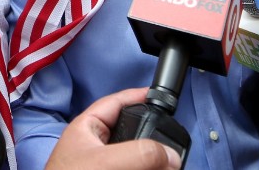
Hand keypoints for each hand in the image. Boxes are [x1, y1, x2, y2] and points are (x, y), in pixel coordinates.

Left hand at [46, 88, 180, 169]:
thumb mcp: (104, 161)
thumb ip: (139, 153)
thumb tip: (170, 155)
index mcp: (86, 129)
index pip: (115, 103)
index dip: (137, 96)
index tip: (160, 97)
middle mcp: (95, 147)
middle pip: (130, 133)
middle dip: (152, 139)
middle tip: (171, 145)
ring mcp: (101, 167)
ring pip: (134, 159)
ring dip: (151, 163)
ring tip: (169, 165)